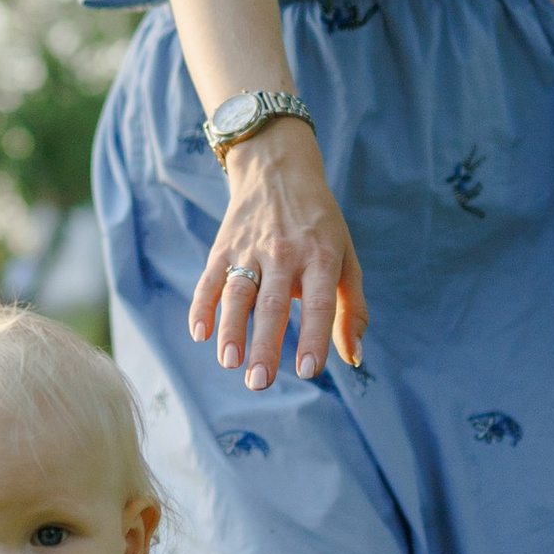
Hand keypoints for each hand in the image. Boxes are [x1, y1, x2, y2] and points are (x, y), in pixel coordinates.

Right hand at [187, 121, 368, 391]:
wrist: (279, 170)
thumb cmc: (319, 227)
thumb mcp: (346, 259)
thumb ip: (351, 310)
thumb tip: (354, 358)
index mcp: (321, 257)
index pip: (319, 303)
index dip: (314, 337)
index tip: (308, 371)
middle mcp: (285, 253)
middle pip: (272, 304)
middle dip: (264, 345)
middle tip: (259, 382)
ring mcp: (250, 248)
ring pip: (237, 293)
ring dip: (230, 329)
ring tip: (230, 362)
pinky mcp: (223, 246)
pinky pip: (209, 279)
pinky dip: (201, 307)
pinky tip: (199, 334)